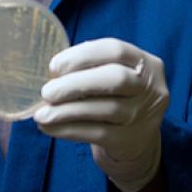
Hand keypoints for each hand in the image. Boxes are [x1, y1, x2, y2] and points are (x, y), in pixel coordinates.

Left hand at [34, 39, 168, 191]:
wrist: (138, 141)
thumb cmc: (117, 98)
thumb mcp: (114, 76)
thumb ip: (90, 68)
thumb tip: (52, 72)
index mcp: (146, 63)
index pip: (115, 50)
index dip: (82, 55)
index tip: (54, 66)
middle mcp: (150, 87)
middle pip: (115, 79)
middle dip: (75, 84)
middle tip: (47, 92)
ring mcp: (142, 115)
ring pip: (105, 109)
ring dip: (67, 111)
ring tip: (41, 115)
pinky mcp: (129, 140)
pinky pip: (95, 133)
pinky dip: (68, 129)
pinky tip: (49, 127)